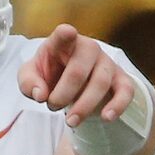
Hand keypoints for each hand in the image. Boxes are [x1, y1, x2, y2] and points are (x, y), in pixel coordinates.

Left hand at [18, 24, 134, 126]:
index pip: (63, 35)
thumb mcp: (30, 77)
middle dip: (63, 94)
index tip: (68, 32)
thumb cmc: (49, 74)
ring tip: (71, 122)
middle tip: (52, 107)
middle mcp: (88, 48)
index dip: (65, 34)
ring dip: (84, 106)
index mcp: (62, 43)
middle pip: (79, 70)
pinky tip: (107, 118)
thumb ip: (28, 83)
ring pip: (101, 82)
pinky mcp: (120, 78)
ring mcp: (106, 62)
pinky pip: (126, 90)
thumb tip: (40, 95)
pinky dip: (118, 105)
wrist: (70, 83)